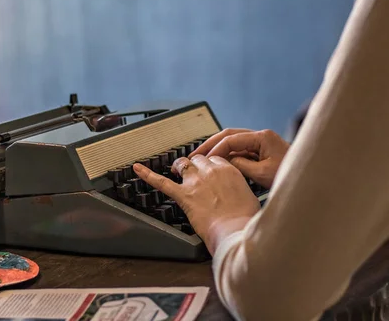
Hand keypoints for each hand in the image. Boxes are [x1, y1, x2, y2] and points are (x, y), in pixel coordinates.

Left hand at [133, 155, 260, 254]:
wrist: (235, 230)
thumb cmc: (244, 219)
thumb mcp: (250, 196)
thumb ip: (239, 188)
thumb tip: (237, 193)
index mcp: (229, 170)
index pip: (215, 159)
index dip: (210, 165)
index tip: (209, 170)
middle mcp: (211, 171)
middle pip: (198, 159)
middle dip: (195, 165)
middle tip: (193, 174)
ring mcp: (196, 182)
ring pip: (183, 164)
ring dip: (179, 167)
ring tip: (176, 171)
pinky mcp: (184, 195)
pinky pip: (162, 183)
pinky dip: (148, 175)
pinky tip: (138, 169)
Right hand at [190, 128, 289, 188]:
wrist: (310, 181)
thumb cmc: (291, 176)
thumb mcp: (262, 174)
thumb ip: (241, 166)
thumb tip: (225, 163)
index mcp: (262, 137)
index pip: (231, 139)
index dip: (215, 150)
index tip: (204, 160)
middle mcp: (261, 136)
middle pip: (229, 135)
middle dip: (211, 145)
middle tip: (195, 155)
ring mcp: (262, 143)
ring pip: (234, 142)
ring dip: (218, 150)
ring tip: (203, 159)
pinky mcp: (263, 151)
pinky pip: (241, 150)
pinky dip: (228, 156)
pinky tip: (219, 164)